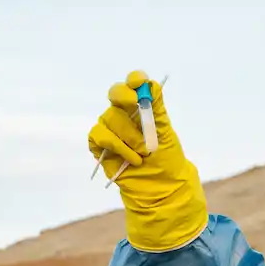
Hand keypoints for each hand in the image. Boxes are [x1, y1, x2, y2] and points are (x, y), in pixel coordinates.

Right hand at [87, 71, 208, 252]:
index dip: (134, 80)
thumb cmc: (165, 157)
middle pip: (115, 93)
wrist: (160, 185)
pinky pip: (100, 135)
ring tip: (144, 152)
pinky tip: (133, 158)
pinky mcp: (99, 144)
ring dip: (129, 135)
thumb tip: (151, 84)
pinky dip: (118, 146)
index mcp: (141, 106)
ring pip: (109, 117)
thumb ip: (157, 108)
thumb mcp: (165, 131)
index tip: (139, 82)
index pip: (134, 84)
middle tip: (135, 103)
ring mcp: (110, 128)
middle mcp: (123, 113)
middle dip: (124, 97)